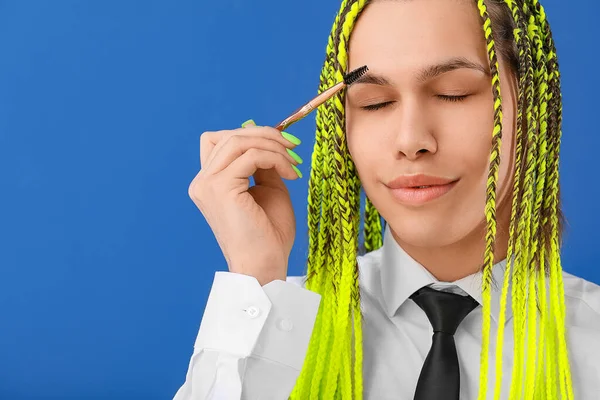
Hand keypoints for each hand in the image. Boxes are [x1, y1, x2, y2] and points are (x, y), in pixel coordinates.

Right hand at [188, 120, 302, 284]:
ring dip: (272, 145)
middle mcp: (203, 182)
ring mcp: (208, 184)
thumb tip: (271, 139)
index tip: (281, 145)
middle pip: (228, 135)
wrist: (265, 266)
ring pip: (238, 141)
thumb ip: (264, 164)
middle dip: (265, 134)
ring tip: (293, 162)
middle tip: (292, 147)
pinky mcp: (221, 188)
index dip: (250, 134)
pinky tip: (290, 174)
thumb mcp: (268, 190)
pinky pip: (251, 156)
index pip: (219, 141)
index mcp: (209, 183)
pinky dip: (275, 158)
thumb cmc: (268, 236)